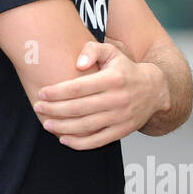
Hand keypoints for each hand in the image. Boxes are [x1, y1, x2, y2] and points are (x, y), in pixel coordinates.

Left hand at [31, 38, 168, 149]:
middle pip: (79, 108)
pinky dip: (80, 143)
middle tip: (38, 108)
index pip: (78, 88)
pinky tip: (64, 139)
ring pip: (86, 126)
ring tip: (46, 124)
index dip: (57, 92)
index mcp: (113, 79)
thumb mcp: (112, 52)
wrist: (155, 90)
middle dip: (54, 110)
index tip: (41, 93)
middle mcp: (118, 99)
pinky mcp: (123, 131)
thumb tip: (78, 63)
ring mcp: (121, 117)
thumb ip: (92, 50)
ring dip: (63, 127)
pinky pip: (98, 140)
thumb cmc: (125, 69)